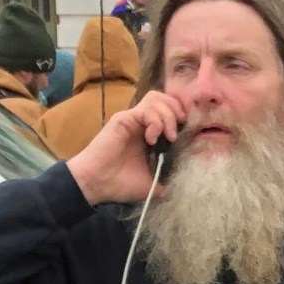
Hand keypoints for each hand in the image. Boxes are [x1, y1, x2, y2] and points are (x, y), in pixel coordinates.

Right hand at [67, 91, 185, 204]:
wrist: (97, 184)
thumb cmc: (119, 184)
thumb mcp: (151, 184)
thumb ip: (166, 179)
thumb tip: (183, 183)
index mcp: (151, 135)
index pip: (171, 112)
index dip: (182, 119)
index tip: (187, 136)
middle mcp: (142, 124)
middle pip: (166, 99)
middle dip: (178, 112)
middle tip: (177, 133)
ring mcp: (133, 119)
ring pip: (157, 98)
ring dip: (168, 115)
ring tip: (167, 137)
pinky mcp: (124, 118)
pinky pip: (146, 108)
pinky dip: (155, 121)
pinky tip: (152, 138)